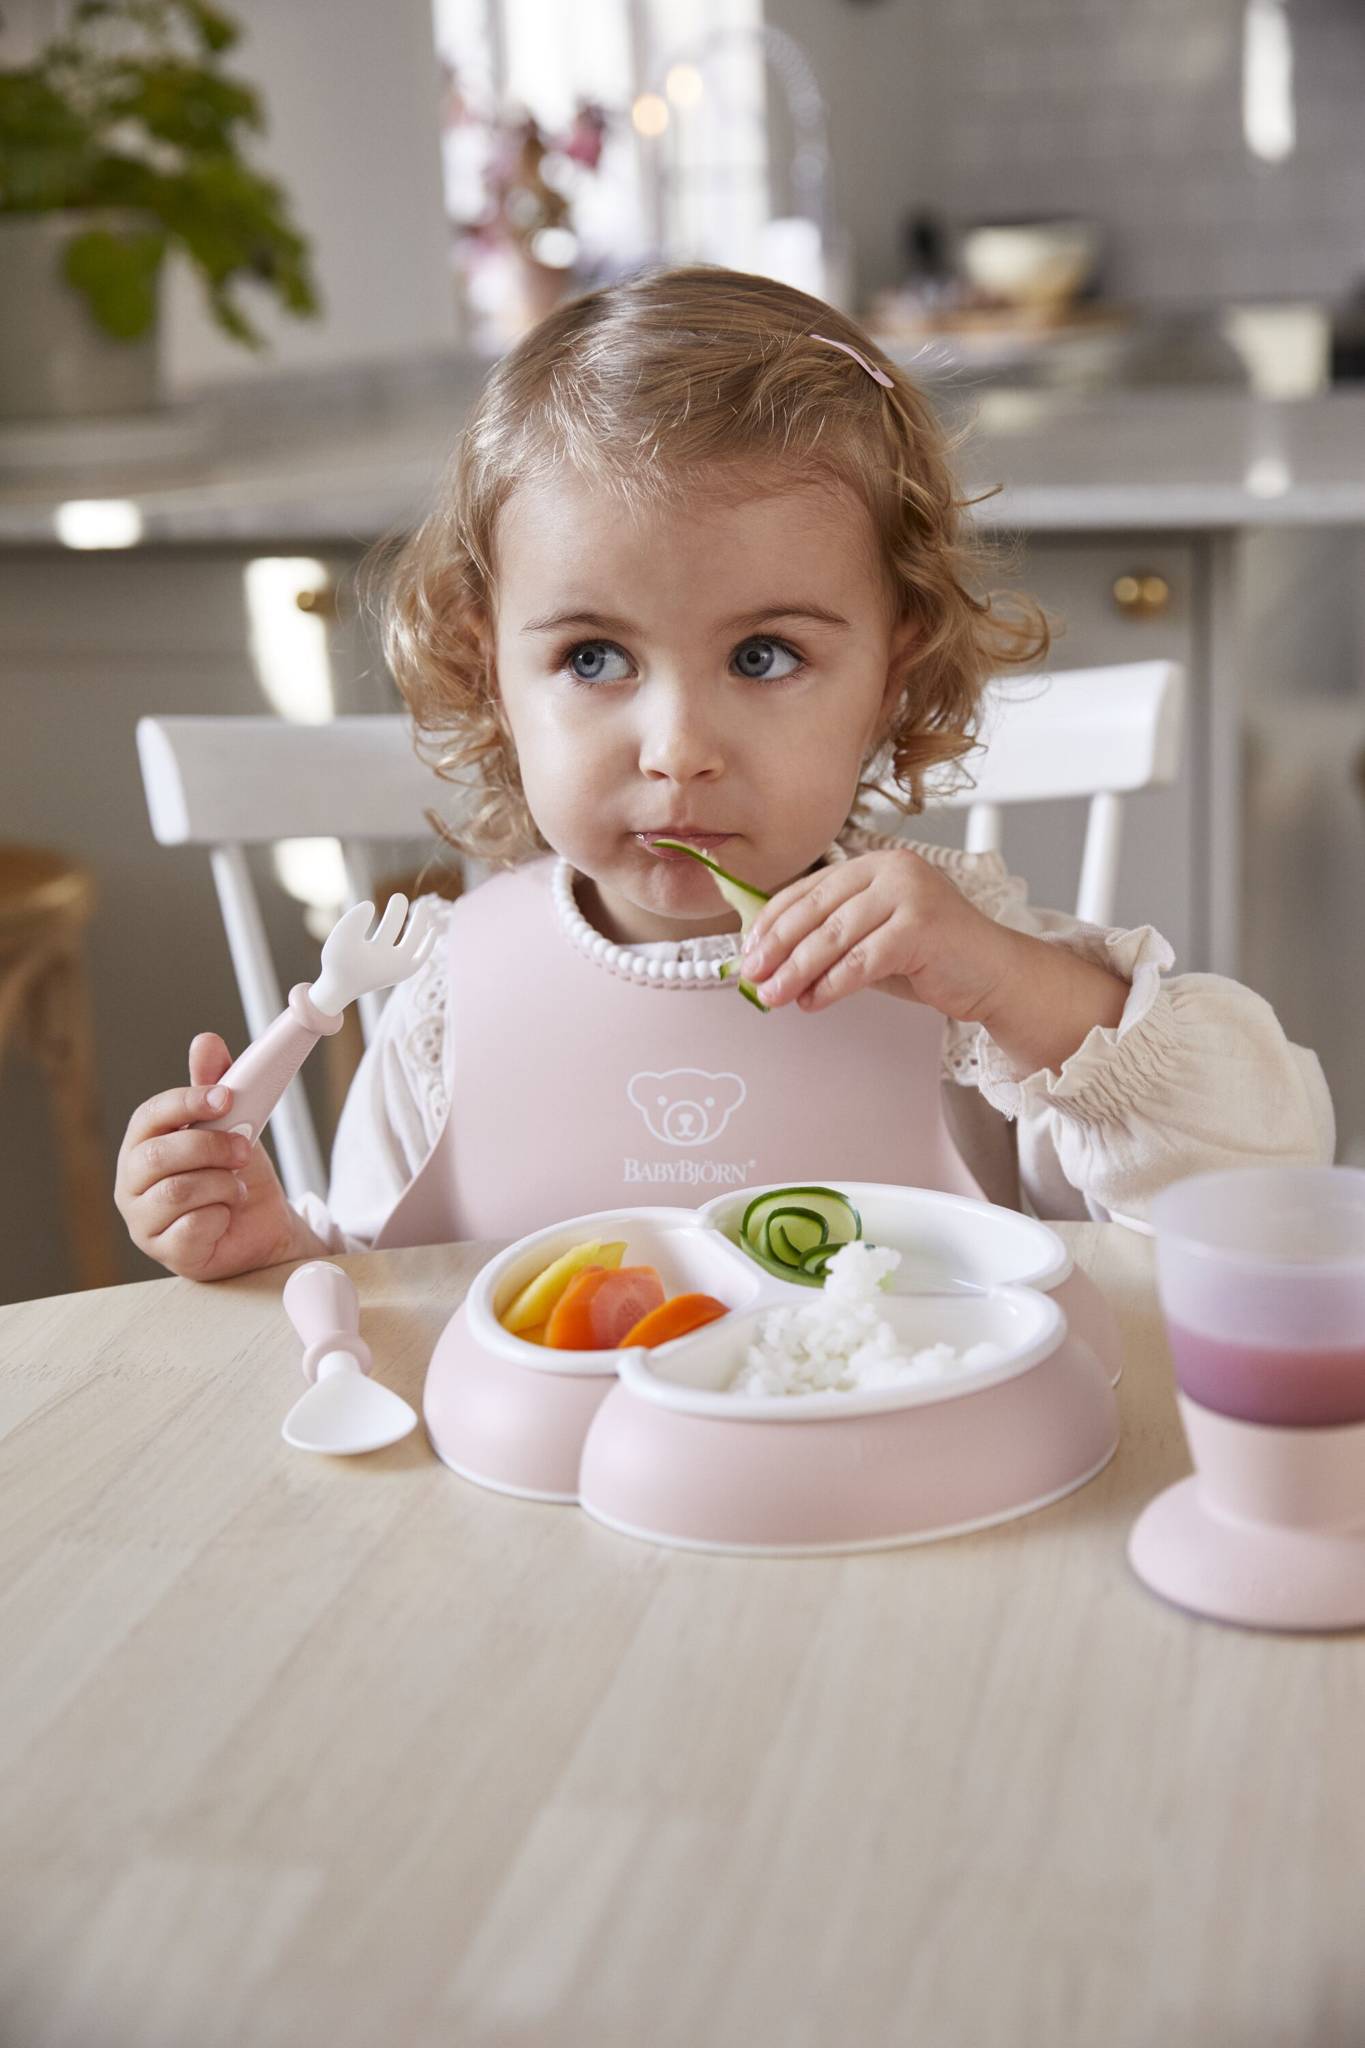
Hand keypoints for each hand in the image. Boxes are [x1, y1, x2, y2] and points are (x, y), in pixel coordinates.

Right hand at [115, 1032, 324, 1280]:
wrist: (262, 1228)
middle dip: (211, 1147)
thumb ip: (216, 1086)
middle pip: (160, 1156)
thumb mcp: (233, 1125)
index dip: (186, 1102)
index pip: (149, 1115)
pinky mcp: (165, 1252)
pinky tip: (225, 1216)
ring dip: (222, 1185)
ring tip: (235, 1187)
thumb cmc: (235, 1175)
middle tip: (244, 1148)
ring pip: (179, 1192)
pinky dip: (221, 1216)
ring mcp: (143, 1220)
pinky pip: (193, 1227)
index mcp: (143, 1144)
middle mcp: (132, 1182)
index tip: (225, 1097)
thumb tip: (205, 1042)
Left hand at [739, 848, 1016, 1022]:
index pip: (809, 888)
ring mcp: (909, 895)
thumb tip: (772, 959)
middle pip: (816, 910)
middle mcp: (892, 870)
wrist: (995, 974)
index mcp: (876, 864)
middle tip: (752, 975)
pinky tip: (813, 1001)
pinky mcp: (921, 928)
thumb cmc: (934, 958)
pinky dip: (831, 985)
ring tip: (774, 995)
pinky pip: (861, 961)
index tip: (748, 950)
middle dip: (777, 947)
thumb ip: (832, 937)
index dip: (772, 921)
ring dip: (797, 970)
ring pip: (834, 936)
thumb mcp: (874, 937)